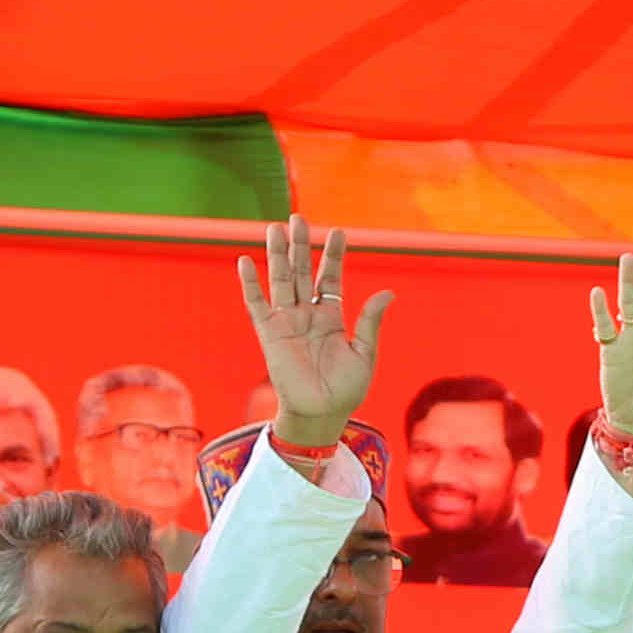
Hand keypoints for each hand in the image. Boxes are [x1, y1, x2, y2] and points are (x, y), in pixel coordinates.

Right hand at [238, 215, 391, 450]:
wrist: (322, 415)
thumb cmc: (347, 390)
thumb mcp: (365, 353)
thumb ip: (370, 322)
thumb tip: (388, 292)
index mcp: (331, 316)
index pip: (330, 277)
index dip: (333, 255)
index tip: (338, 232)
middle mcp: (307, 314)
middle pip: (302, 271)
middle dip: (300, 245)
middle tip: (298, 217)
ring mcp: (286, 322)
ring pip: (280, 281)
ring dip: (277, 255)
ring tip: (275, 228)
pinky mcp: (268, 334)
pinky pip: (256, 305)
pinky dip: (250, 284)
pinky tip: (245, 261)